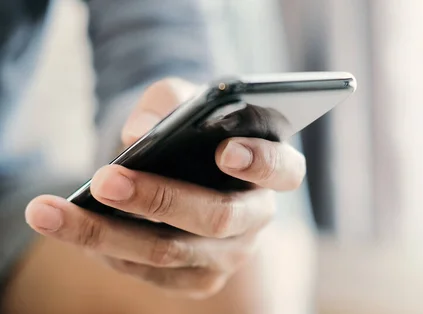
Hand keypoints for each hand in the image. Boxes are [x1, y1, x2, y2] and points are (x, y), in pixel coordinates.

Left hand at [24, 78, 306, 298]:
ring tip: (49, 209)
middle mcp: (256, 218)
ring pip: (170, 252)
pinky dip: (103, 247)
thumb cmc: (193, 129)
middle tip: (106, 178)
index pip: (284, 170)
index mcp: (271, 172)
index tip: (224, 151)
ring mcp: (229, 255)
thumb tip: (137, 134)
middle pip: (218, 217)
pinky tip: (68, 224)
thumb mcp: (185, 101)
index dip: (261, 163)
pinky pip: (147, 272)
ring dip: (106, 231)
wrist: (187, 171)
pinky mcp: (198, 280)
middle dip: (160, 198)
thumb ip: (170, 102)